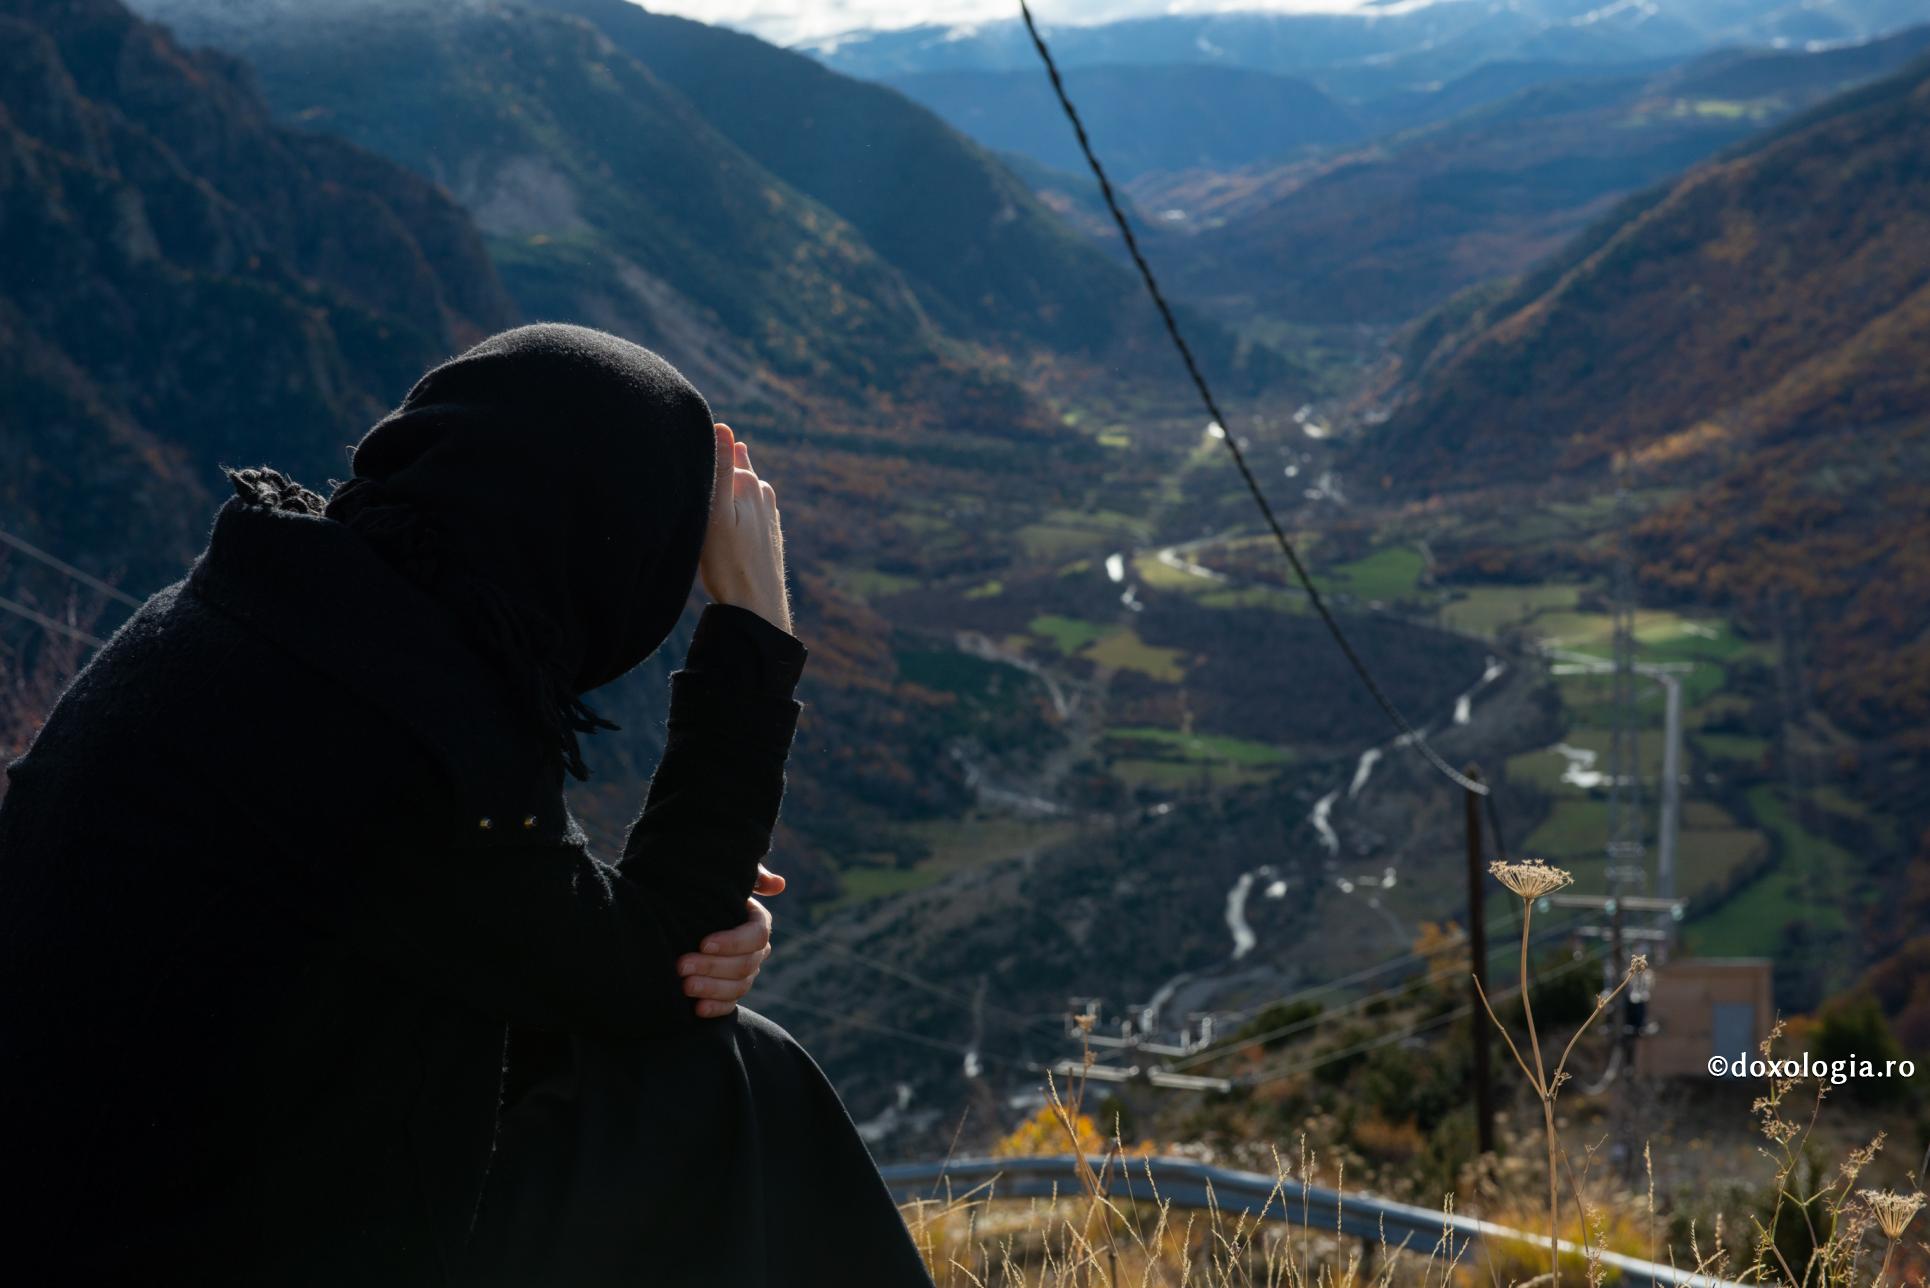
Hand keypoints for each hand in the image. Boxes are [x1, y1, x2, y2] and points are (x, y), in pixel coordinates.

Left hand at [676, 866, 786, 1017]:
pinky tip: (695, 1008)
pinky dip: (714, 1008)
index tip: (703, 943)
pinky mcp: (730, 993)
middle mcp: (757, 951)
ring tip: (684, 986)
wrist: (684, 919)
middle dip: (712, 966)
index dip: (732, 942)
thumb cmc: (705, 894)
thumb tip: (778, 884)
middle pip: (745, 964)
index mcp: (757, 923)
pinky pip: (729, 1005)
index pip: (756, 936)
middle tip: (681, 966)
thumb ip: (749, 877)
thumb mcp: (723, 881)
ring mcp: (746, 974)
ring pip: (738, 986)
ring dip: (711, 988)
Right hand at [698, 423, 790, 633]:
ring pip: (739, 488)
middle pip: (731, 469)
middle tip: (688, 469)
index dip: (699, 452)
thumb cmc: (728, 564)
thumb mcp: (715, 515)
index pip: (721, 451)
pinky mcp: (768, 530)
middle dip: (714, 467)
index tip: (679, 451)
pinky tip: (724, 512)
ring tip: (705, 488)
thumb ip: (720, 469)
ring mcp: (769, 512)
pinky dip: (733, 505)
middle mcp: (763, 492)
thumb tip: (723, 426)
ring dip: (724, 486)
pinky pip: (745, 508)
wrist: (756, 607)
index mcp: (750, 483)